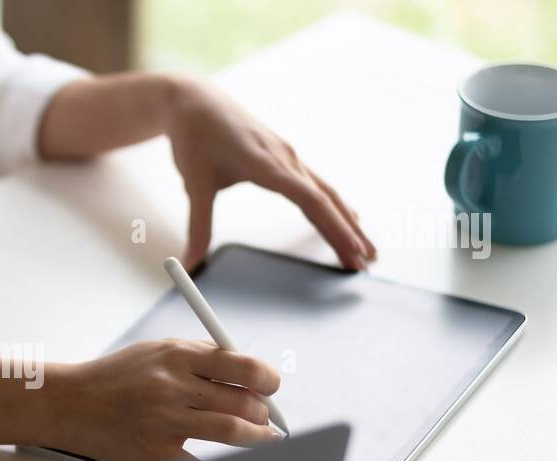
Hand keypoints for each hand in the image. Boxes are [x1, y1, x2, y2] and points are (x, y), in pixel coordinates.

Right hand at [48, 339, 281, 460]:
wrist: (70, 403)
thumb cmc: (116, 377)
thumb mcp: (156, 352)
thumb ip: (200, 358)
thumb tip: (249, 372)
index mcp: (177, 355)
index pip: (242, 365)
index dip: (267, 379)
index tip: (272, 387)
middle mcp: (173, 386)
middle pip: (244, 401)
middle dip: (263, 412)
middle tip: (264, 417)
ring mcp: (166, 420)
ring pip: (233, 431)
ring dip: (257, 437)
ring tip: (261, 437)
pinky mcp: (157, 451)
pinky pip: (204, 460)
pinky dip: (218, 459)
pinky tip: (223, 456)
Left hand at [164, 77, 376, 270]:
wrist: (194, 100)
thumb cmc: (194, 137)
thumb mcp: (194, 183)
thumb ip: (198, 225)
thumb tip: (189, 264)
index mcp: (267, 163)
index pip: (311, 201)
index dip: (334, 229)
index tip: (352, 252)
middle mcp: (285, 158)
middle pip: (327, 200)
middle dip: (349, 233)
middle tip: (367, 264)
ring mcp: (287, 156)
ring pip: (326, 192)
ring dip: (347, 221)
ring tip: (367, 248)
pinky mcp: (283, 156)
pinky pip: (317, 183)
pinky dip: (335, 204)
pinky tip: (348, 216)